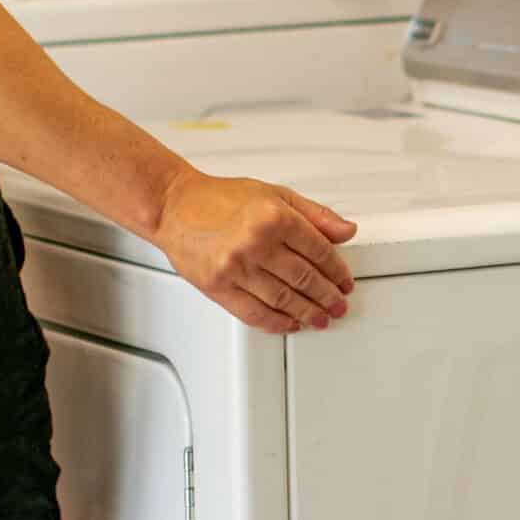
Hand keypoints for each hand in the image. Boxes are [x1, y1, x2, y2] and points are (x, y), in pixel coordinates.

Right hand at [151, 171, 358, 332]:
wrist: (173, 206)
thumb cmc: (220, 199)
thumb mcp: (274, 194)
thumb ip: (315, 214)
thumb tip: (346, 231)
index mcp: (273, 217)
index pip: (319, 251)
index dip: (337, 271)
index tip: (345, 282)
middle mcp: (256, 242)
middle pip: (304, 278)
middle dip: (327, 296)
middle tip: (338, 305)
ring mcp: (236, 267)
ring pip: (283, 299)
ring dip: (307, 313)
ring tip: (321, 318)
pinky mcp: (218, 286)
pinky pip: (254, 313)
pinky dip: (276, 323)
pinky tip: (290, 324)